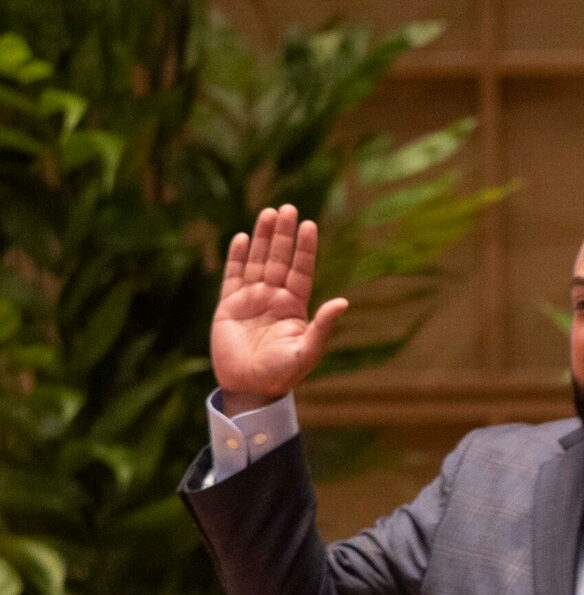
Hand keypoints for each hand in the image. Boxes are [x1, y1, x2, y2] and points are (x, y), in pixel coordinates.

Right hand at [213, 204, 348, 411]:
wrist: (251, 387)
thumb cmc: (283, 373)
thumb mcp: (307, 351)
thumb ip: (323, 326)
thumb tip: (343, 302)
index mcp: (294, 306)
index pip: (301, 270)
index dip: (305, 248)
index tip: (309, 225)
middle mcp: (274, 298)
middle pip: (279, 259)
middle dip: (283, 234)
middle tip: (288, 208)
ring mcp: (251, 299)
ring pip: (257, 261)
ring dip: (262, 238)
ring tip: (268, 213)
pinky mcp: (228, 305)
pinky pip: (233, 275)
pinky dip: (237, 256)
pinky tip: (241, 237)